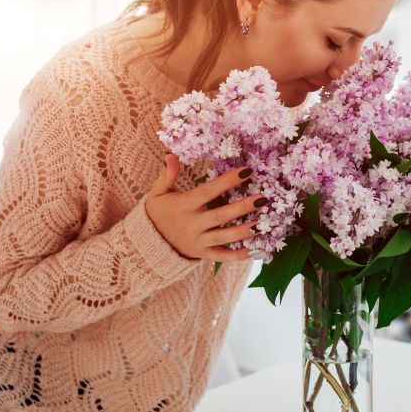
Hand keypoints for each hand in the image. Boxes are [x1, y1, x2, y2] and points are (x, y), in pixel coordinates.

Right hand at [144, 154, 265, 261]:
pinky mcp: (202, 254)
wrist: (147, 243)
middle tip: (263, 199)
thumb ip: (167, 174)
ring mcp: (198, 241)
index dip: (227, 181)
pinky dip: (239, 256)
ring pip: (224, 237)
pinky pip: (222, 257)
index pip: (208, 191)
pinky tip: (256, 250)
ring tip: (263, 224)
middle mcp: (193, 224)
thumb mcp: (158, 192)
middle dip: (243, 207)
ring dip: (244, 231)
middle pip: (221, 215)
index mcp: (184, 205)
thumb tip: (171, 155)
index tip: (246, 171)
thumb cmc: (157, 212)